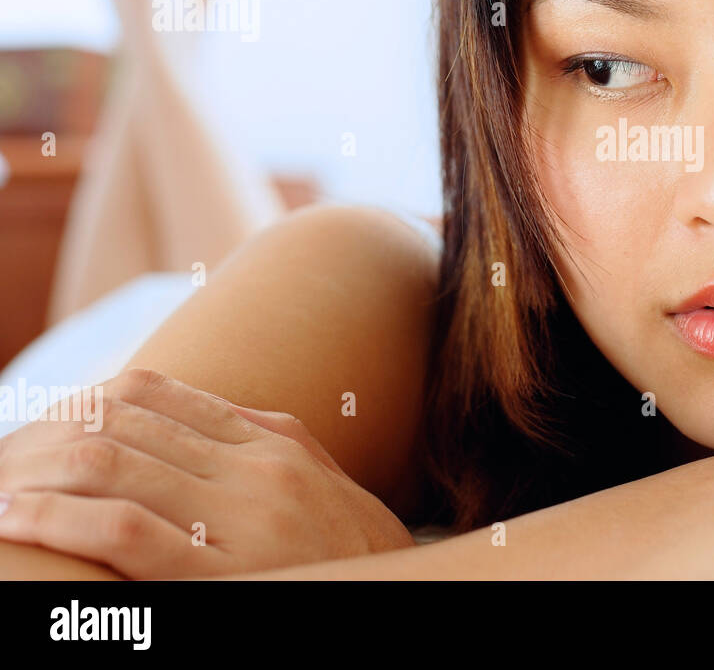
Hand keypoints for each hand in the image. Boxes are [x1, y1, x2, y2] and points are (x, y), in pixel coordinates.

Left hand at [0, 368, 414, 577]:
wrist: (396, 597)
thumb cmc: (349, 545)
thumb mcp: (316, 475)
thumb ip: (266, 436)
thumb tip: (210, 406)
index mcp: (271, 441)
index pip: (159, 395)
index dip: (89, 400)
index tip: (47, 420)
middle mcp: (252, 467)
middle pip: (126, 424)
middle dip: (53, 434)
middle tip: (4, 452)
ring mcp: (237, 517)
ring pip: (114, 467)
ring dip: (38, 474)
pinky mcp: (217, 574)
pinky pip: (121, 532)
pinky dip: (56, 520)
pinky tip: (17, 518)